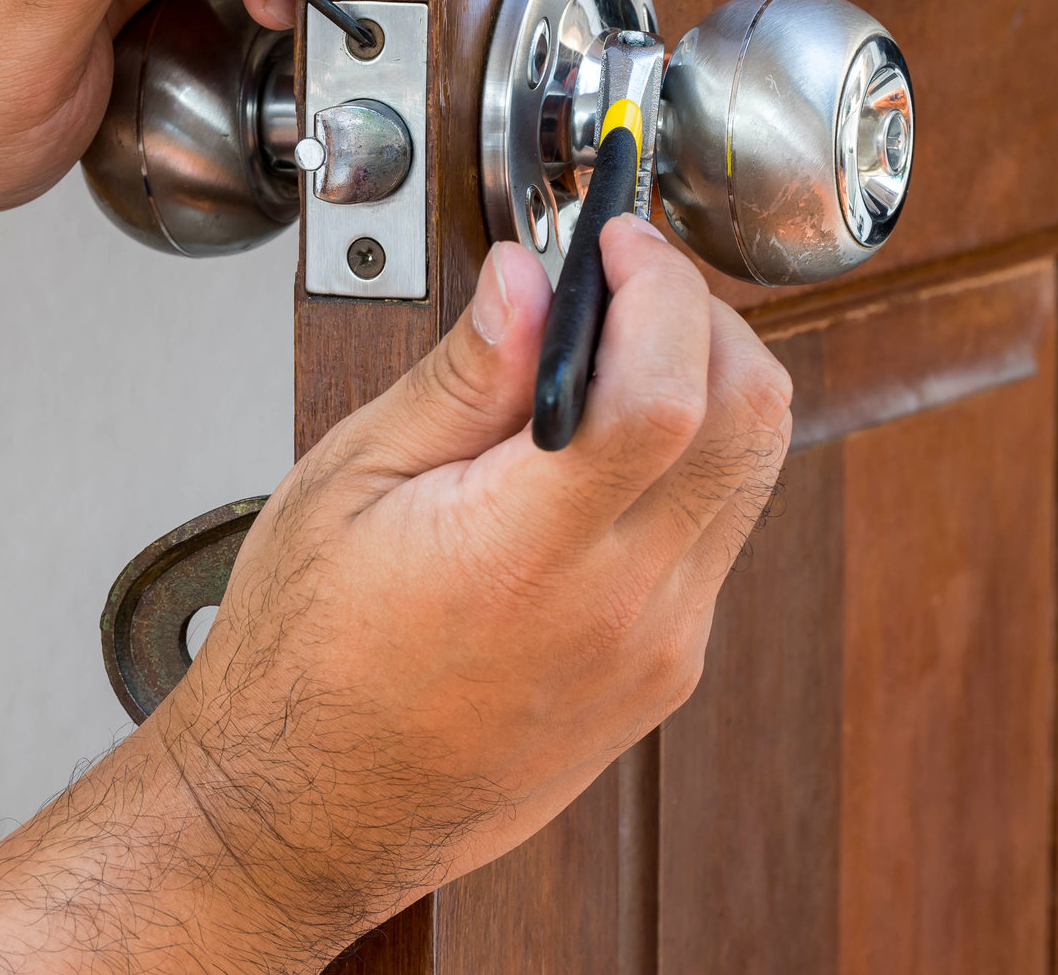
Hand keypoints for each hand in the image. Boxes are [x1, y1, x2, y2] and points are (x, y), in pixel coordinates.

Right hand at [0, 221, 792, 973]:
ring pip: (755, 473)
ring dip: (712, 382)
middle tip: (627, 276)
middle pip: (751, 420)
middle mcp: (620, 609)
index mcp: (526, 556)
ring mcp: (658, 649)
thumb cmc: (302, 663)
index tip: (617, 239)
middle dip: (706, 314)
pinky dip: (695, 459)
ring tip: (615, 348)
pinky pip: (722, 535)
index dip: (661, 290)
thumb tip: (527, 279)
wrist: (308, 818)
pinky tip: (608, 442)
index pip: (665, 396)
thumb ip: (459, 377)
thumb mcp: (348, 486)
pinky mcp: (666, 674)